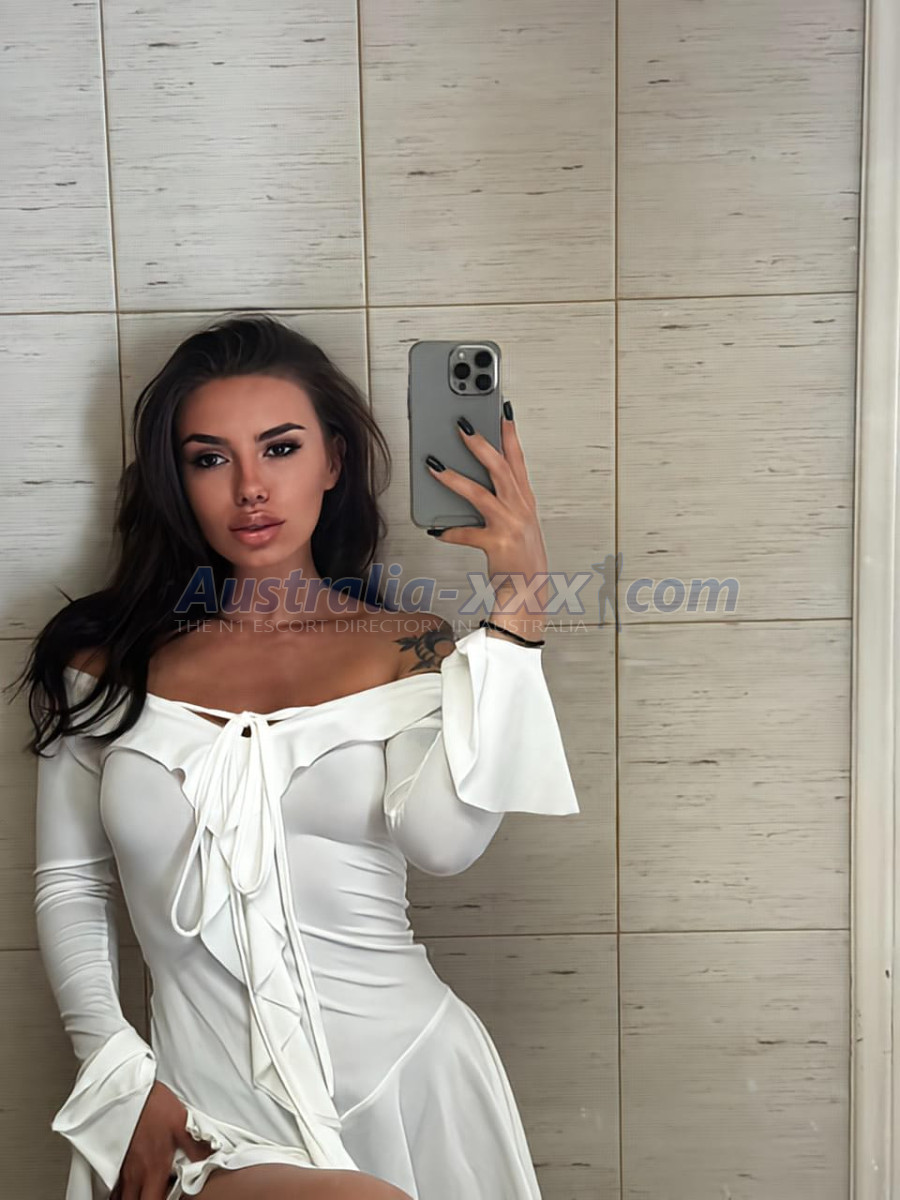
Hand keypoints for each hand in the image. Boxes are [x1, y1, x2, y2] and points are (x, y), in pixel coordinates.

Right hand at [110, 1080, 212, 1199]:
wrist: (129, 1091)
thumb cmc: (155, 1106)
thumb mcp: (182, 1124)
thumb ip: (197, 1147)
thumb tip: (212, 1159)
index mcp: (154, 1169)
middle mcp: (136, 1174)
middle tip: (155, 1195)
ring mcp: (123, 1169)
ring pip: (122, 1198)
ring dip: (131, 1199)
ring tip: (143, 1193)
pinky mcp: (115, 1160)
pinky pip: (113, 1187)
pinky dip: (120, 1192)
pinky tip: (130, 1187)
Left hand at [425, 407, 548, 635]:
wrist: (530, 591)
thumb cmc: (522, 558)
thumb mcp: (518, 523)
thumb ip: (502, 502)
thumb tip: (472, 483)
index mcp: (525, 500)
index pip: (518, 459)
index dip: (510, 434)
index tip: (502, 411)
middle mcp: (520, 508)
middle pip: (500, 467)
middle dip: (480, 443)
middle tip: (462, 425)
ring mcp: (510, 525)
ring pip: (480, 494)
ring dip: (454, 478)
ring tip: (434, 466)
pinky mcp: (498, 544)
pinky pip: (467, 534)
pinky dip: (450, 532)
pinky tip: (436, 529)